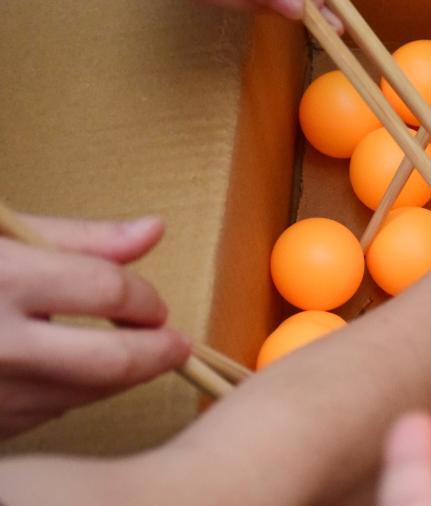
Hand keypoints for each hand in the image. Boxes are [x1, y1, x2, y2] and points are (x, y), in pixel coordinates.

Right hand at [0, 215, 189, 438]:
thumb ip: (75, 237)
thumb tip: (154, 229)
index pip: (109, 290)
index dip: (144, 297)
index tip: (153, 302)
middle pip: (110, 364)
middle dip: (157, 354)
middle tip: (176, 343)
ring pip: (80, 397)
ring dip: (116, 379)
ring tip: (126, 355)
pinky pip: (41, 416)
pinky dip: (64, 396)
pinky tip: (59, 374)